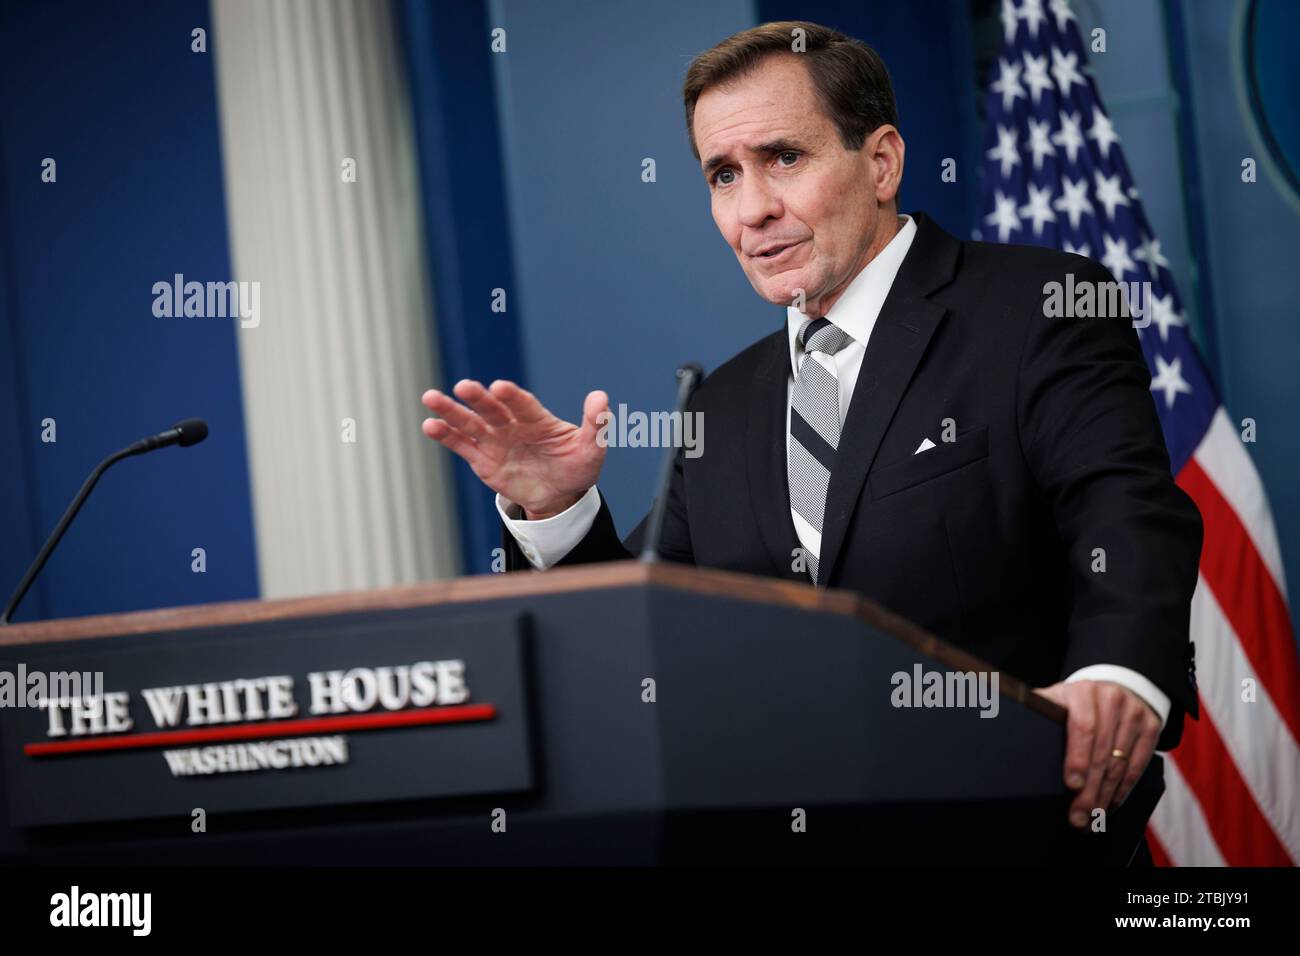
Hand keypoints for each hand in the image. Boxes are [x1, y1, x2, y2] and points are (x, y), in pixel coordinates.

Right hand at [421, 380, 608, 518]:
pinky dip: (446, 436)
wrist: (560, 494)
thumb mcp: (592, 450)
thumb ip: (596, 424)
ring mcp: (495, 441)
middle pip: (492, 409)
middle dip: (478, 398)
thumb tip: (601, 397)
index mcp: (537, 419)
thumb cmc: (577, 467)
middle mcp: (512, 425)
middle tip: (464, 387)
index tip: (500, 387)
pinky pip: (462, 446)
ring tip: (431, 398)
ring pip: (470, 423)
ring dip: (451, 411)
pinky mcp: (482, 460)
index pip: (523, 405)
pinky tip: (429, 425)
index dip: (512, 396)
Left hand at [1036, 680, 1160, 828]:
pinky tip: (1111, 804)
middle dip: (1090, 789)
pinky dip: (1124, 789)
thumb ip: (1035, 710)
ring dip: (1106, 795)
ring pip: (1121, 763)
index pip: (1082, 727)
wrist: (1115, 685)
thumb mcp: (1055, 698)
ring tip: (1092, 818)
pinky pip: (1138, 765)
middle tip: (1079, 816)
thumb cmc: (1075, 701)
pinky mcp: (1152, 726)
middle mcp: (1111, 699)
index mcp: (1081, 692)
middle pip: (1102, 752)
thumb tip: (994, 715)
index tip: (1072, 784)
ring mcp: (1134, 713)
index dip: (1077, 757)